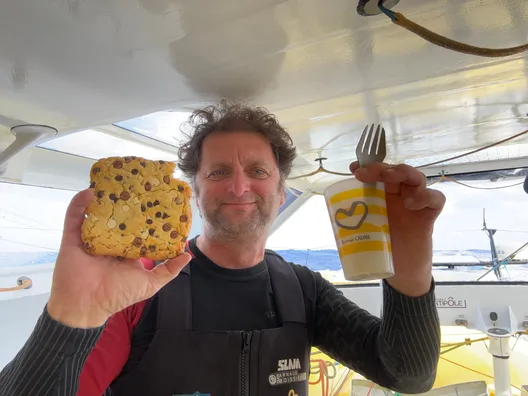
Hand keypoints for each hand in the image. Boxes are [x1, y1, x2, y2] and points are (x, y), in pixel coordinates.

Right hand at [47, 189, 191, 327]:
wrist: (87, 306)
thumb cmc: (118, 295)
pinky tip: (90, 193)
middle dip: (126, 202)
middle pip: (118, 216)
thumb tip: (187, 255)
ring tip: (114, 183)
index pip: (137, 228)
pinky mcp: (73, 238)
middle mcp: (110, 241)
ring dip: (103, 198)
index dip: (146, 216)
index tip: (157, 200)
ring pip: (97, 213)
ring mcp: (90, 237)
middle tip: (136, 185)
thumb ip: (168, 270)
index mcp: (126, 249)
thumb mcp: (150, 284)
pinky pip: (74, 217)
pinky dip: (80, 204)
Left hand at [350, 161, 445, 295]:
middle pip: (396, 171)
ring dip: (404, 173)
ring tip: (390, 179)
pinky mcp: (429, 216)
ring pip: (417, 178)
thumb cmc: (381, 248)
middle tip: (367, 174)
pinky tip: (412, 203)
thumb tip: (333, 210)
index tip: (354, 169)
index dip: (367, 168)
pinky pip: (436, 199)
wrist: (401, 273)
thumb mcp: (364, 230)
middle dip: (382, 168)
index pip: (378, 174)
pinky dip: (426, 196)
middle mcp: (400, 196)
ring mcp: (416, 204)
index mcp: (382, 195)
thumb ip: (354, 218)